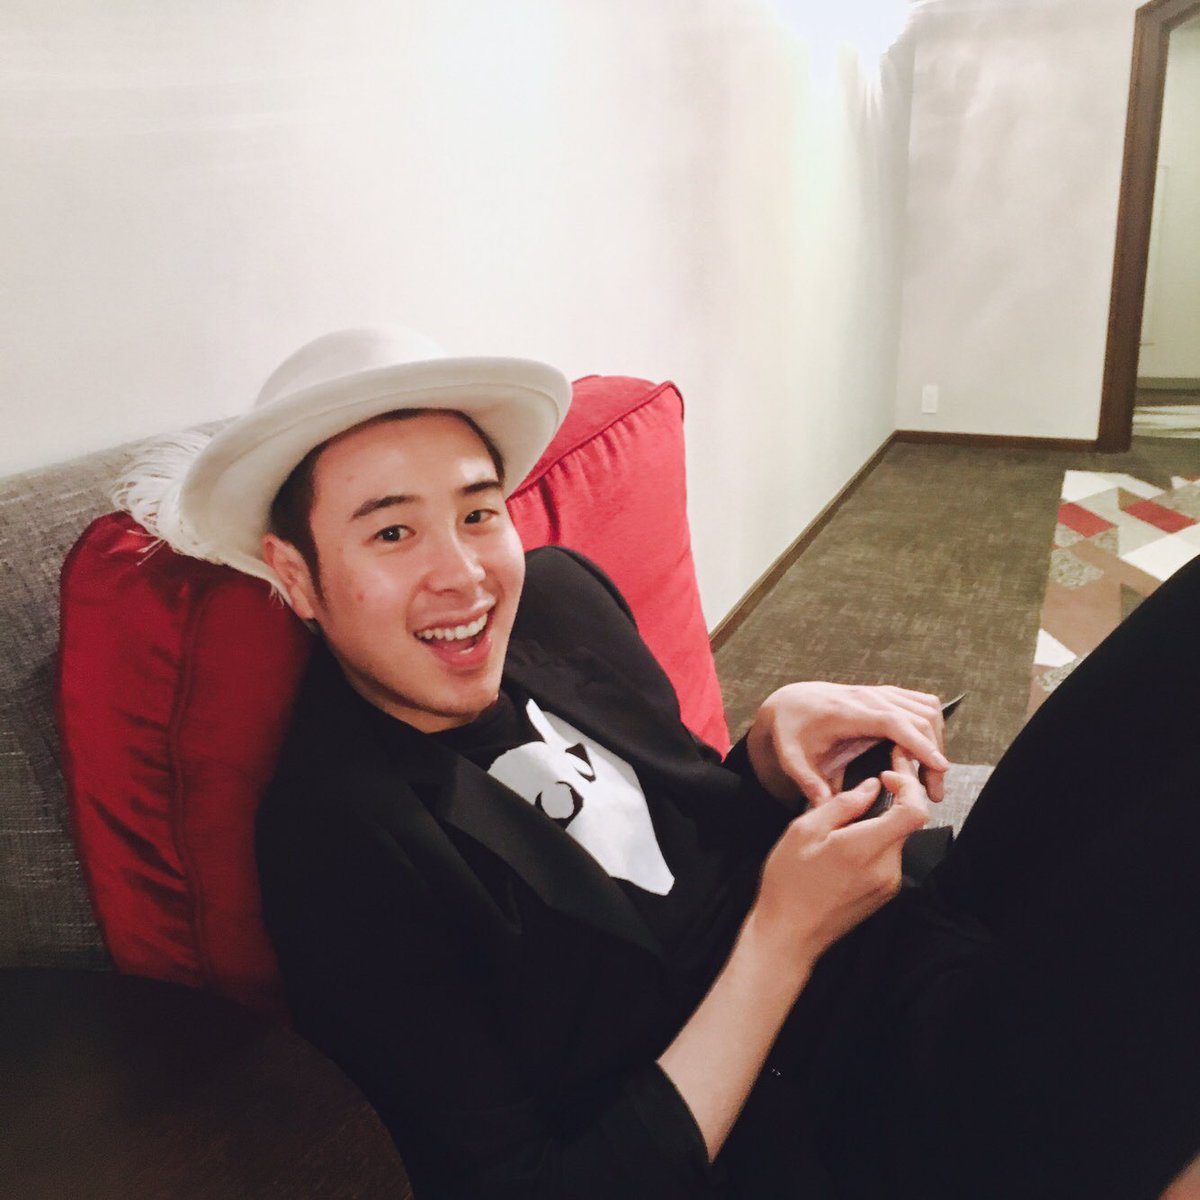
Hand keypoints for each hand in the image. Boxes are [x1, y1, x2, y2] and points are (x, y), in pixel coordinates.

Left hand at [746, 682, 949, 804]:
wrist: (789, 702)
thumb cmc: (791, 730)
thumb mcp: (791, 758)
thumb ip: (807, 782)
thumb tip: (825, 806)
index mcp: (848, 712)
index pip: (894, 722)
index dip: (919, 743)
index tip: (939, 767)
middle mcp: (868, 697)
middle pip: (918, 717)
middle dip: (934, 754)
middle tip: (934, 791)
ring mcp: (880, 692)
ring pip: (926, 708)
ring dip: (936, 740)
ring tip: (932, 775)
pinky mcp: (886, 694)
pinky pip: (921, 702)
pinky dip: (931, 725)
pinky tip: (927, 749)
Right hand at [749, 772, 928, 968]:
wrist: (789, 934)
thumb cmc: (789, 883)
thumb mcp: (803, 831)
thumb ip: (842, 805)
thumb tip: (870, 787)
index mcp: (865, 848)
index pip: (914, 811)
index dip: (907, 786)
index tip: (886, 777)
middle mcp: (886, 868)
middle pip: (905, 823)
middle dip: (887, 803)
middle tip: (859, 795)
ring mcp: (888, 884)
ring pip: (894, 839)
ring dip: (876, 825)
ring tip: (839, 831)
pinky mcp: (884, 893)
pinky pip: (887, 857)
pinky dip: (872, 844)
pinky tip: (842, 851)